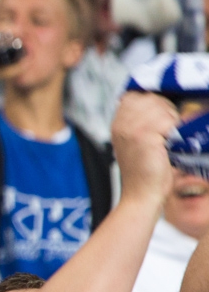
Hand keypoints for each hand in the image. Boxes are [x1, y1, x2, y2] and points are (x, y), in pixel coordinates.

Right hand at [110, 91, 180, 211]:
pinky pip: (167, 121)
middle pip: (150, 99)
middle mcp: (121, 124)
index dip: (152, 103)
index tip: (159, 119)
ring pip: (161, 108)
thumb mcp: (137, 143)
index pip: (136, 96)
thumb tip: (162, 104)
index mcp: (117, 124)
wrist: (141, 195)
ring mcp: (131, 130)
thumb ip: (142, 122)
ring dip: (171, 120)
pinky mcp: (144, 137)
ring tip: (168, 138)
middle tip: (167, 131)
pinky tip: (169, 144)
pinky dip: (174, 131)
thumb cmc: (145, 172)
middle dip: (165, 110)